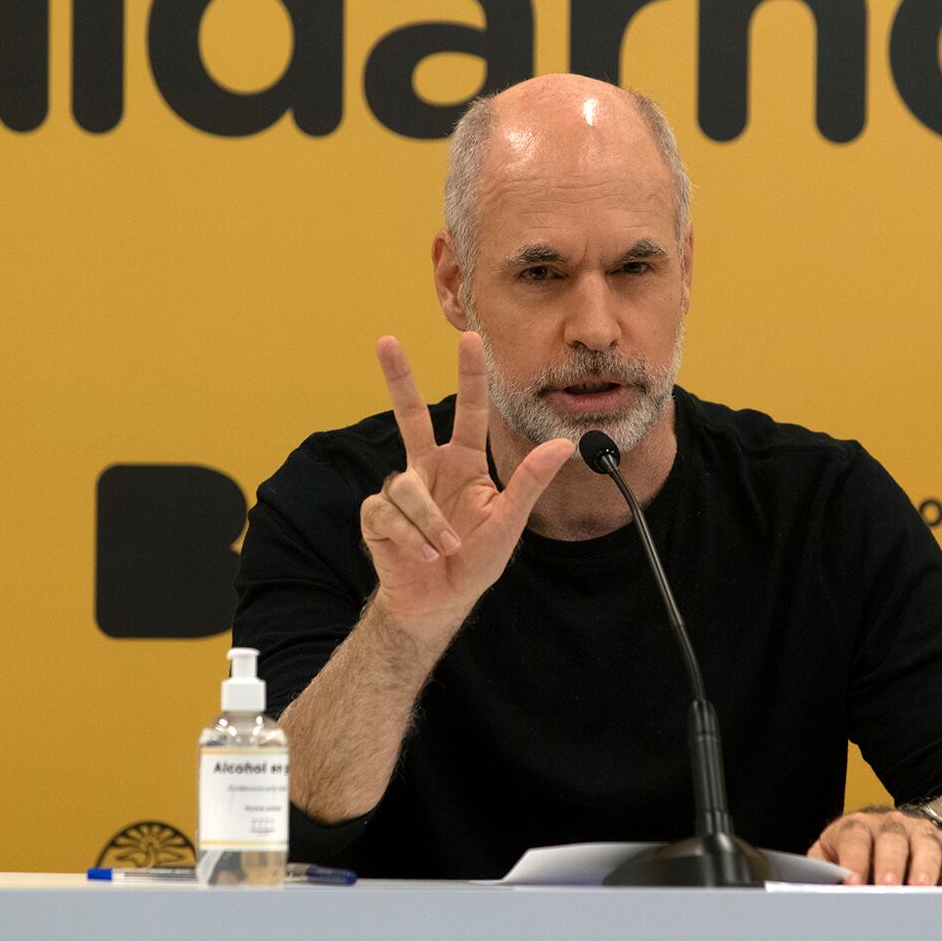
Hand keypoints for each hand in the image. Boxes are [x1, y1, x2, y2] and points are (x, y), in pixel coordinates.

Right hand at [361, 332, 574, 643]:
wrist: (437, 602)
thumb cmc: (474, 562)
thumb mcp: (509, 522)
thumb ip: (530, 482)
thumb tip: (563, 445)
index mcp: (464, 464)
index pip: (469, 412)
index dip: (470, 376)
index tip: (470, 338)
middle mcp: (430, 468)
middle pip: (410, 415)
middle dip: (398, 378)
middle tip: (386, 340)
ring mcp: (402, 489)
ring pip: (408, 488)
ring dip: (431, 525)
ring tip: (445, 550)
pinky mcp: (378, 514)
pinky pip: (391, 514)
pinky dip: (411, 538)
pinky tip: (421, 555)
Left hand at [811, 807, 941, 886]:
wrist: (899, 832)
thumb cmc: (859, 851)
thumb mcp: (833, 853)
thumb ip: (823, 869)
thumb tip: (812, 892)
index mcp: (858, 826)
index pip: (854, 837)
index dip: (854, 860)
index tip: (853, 884)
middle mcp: (891, 825)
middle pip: (891, 839)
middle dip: (889, 865)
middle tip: (887, 888)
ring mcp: (920, 832)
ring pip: (924, 845)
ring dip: (923, 868)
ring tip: (921, 890)